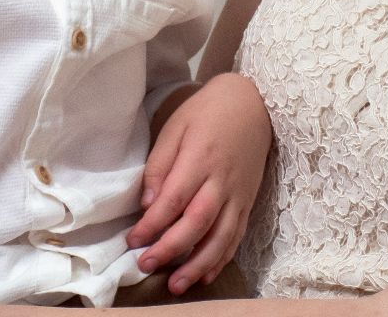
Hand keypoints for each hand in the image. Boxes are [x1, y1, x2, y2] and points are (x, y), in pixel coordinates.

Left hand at [125, 72, 271, 293]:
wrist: (255, 103)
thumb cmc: (208, 112)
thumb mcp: (177, 125)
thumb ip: (160, 164)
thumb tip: (147, 202)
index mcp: (201, 158)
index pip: (174, 200)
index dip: (152, 224)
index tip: (132, 240)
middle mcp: (222, 181)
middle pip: (197, 222)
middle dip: (170, 248)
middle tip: (146, 265)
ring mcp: (239, 194)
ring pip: (220, 236)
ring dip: (198, 264)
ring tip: (176, 284)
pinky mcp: (249, 201)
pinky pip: (237, 235)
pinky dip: (222, 257)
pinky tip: (207, 274)